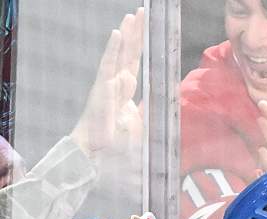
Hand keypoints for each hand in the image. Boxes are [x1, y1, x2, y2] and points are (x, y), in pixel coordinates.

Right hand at [70, 9, 143, 163]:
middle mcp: (116, 84)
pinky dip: (112, 50)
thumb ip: (150, 109)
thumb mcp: (142, 125)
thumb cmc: (117, 142)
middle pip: (128, 54)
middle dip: (135, 33)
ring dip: (125, 36)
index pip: (135, 62)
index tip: (148, 28)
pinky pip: (107, 66)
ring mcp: (107, 85)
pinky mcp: (101, 90)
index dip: (141, 46)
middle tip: (141, 13)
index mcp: (126, 90)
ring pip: (118, 55)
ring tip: (130, 18)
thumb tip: (165, 100)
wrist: (98, 154)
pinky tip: (116, 35)